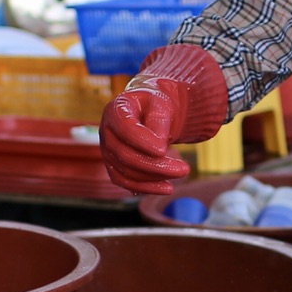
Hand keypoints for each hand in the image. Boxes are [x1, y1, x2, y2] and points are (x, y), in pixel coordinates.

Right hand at [98, 44, 229, 193]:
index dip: (142, 141)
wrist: (150, 110)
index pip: (125, 128)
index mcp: (116, 110)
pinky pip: (126, 182)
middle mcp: (107, 132)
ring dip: (155, 177)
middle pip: (125, 155)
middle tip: (184, 169)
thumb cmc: (156, 104)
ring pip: (126, 172)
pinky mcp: (114, 166)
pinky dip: (146, 188)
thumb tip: (159, 150)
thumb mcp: (162, 104)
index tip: (163, 150)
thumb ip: (159, 121)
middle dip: (155, 166)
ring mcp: (108, 151)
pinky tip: (166, 188)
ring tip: (181, 173)